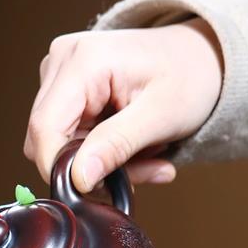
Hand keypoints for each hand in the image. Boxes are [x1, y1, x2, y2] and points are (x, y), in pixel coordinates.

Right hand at [24, 19, 223, 190]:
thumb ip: (116, 145)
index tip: (93, 191)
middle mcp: (62, 60)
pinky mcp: (65, 89)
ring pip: (56, 143)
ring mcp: (60, 73)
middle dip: (87, 167)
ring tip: (140, 154)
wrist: (202, 56)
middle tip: (137, 171)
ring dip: (96, 162)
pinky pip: (66, 137)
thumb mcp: (161, 116)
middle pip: (46, 138)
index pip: (45, 129)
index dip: (60, 169)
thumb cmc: (191, 75)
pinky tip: (128, 144)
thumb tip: (79, 178)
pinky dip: (97, 151)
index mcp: (84, 60)